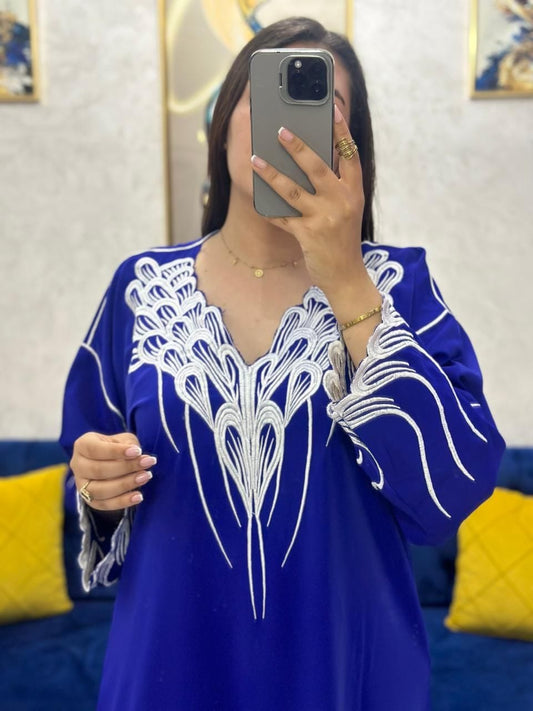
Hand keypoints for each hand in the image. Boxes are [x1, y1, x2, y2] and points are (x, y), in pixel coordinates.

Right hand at [71, 432, 154, 511]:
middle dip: (126, 467)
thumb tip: (138, 457)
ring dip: (125, 484)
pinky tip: (138, 496)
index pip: (95, 449)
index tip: (138, 451)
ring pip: (99, 490)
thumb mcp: (123, 440)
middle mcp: (77, 465)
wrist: (113, 460)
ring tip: (145, 477)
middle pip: (98, 470)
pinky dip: (122, 502)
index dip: (116, 451)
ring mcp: (81, 484)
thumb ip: (129, 446)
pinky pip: (104, 504)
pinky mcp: (89, 500)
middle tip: (148, 463)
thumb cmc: (119, 447)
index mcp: (82, 445)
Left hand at [250, 104, 374, 300]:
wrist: (346, 276)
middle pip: (317, 167)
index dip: (342, 132)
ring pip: (292, 190)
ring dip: (271, 173)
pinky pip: (282, 217)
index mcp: (354, 192)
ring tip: (255, 159)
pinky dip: (268, 208)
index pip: (350, 155)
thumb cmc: (342, 240)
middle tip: (280, 130)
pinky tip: (255, 198)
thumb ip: (334, 188)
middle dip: (297, 147)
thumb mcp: (347, 211)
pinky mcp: (308, 235)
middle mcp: (342, 202)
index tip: (334, 109)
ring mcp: (324, 218)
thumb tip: (306, 162)